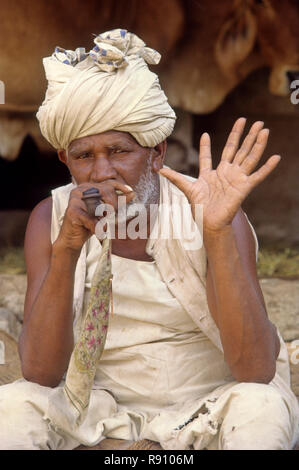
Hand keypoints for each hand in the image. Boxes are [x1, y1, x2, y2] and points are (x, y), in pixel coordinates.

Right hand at [56, 180, 134, 251]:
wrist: (73, 238)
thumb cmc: (89, 223)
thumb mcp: (105, 212)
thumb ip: (117, 203)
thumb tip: (132, 194)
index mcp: (89, 187)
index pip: (108, 184)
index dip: (120, 187)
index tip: (131, 192)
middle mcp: (81, 189)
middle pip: (106, 192)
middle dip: (114, 206)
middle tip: (113, 217)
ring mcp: (75, 199)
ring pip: (99, 206)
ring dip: (104, 218)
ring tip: (102, 224)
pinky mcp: (72, 210)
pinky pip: (91, 219)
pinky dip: (97, 227)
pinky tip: (98, 232)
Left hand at [159, 118, 280, 232]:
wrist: (210, 223)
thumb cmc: (200, 209)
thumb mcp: (188, 189)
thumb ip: (176, 178)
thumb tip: (160, 170)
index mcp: (210, 175)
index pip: (208, 157)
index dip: (205, 147)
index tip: (204, 135)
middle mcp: (225, 174)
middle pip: (235, 149)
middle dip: (242, 134)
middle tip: (248, 119)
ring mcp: (236, 179)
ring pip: (248, 157)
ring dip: (256, 143)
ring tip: (263, 128)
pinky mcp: (244, 188)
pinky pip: (258, 176)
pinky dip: (267, 167)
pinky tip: (276, 157)